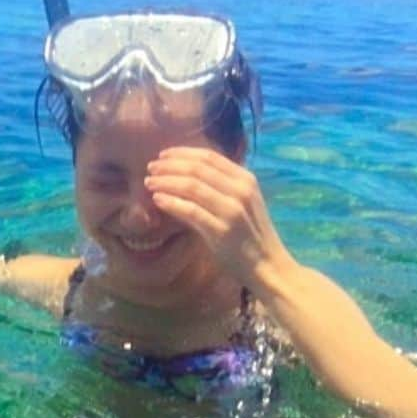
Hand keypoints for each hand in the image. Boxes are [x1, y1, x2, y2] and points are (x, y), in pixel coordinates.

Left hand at [145, 147, 293, 292]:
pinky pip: (190, 211)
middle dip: (169, 166)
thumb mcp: (240, 203)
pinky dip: (171, 202)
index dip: (182, 153)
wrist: (267, 264)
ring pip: (191, 186)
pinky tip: (158, 200)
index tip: (162, 155)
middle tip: (150, 168)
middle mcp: (240, 190)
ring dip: (166, 182)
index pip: (209, 157)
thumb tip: (183, 175)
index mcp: (245, 179)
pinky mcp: (222, 230)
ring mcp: (232, 210)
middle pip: (197, 168)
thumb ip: (219, 187)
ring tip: (149, 183)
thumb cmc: (249, 235)